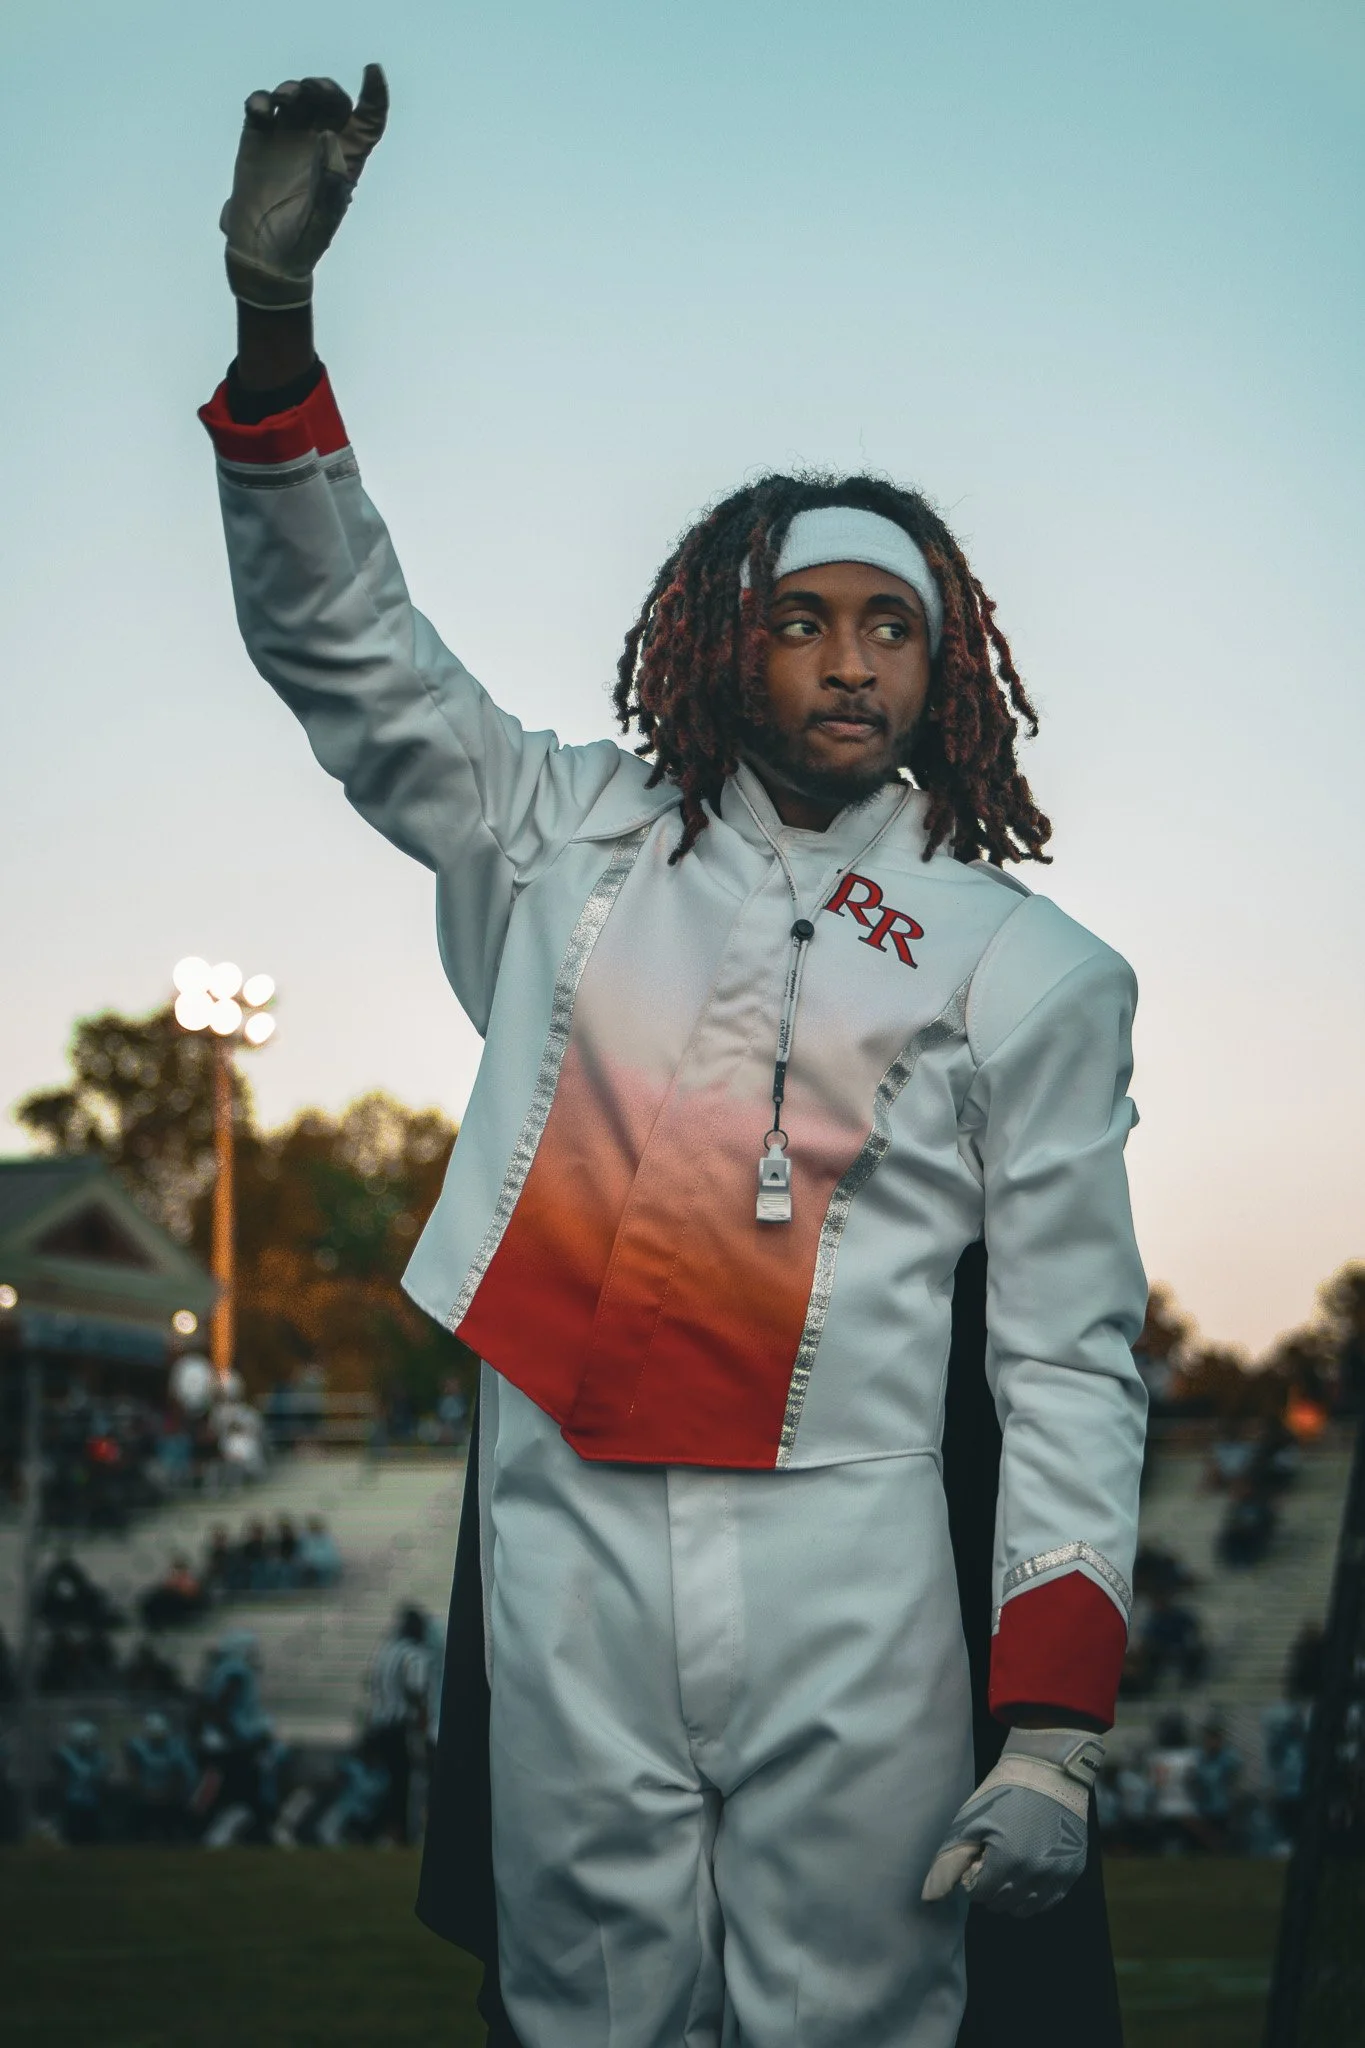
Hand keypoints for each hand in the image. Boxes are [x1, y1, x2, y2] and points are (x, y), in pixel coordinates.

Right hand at [220, 64, 388, 308]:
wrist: (264, 257)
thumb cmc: (301, 243)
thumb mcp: (324, 218)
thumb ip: (331, 180)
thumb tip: (330, 136)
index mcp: (345, 160)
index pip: (368, 120)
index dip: (374, 94)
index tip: (372, 71)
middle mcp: (319, 144)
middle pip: (330, 101)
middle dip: (324, 88)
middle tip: (312, 91)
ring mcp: (287, 139)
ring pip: (297, 98)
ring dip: (294, 90)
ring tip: (285, 101)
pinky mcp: (258, 140)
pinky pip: (260, 108)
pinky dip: (259, 100)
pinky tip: (260, 109)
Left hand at [920, 1727, 1102, 1917]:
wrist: (1048, 1771)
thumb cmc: (1004, 1792)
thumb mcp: (971, 1821)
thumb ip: (949, 1862)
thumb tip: (929, 1896)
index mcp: (1007, 1861)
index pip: (980, 1895)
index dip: (973, 1878)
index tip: (976, 1859)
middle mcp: (1035, 1874)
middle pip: (1002, 1904)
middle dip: (991, 1887)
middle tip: (991, 1861)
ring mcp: (1057, 1874)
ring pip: (1026, 1908)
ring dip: (1012, 1895)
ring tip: (1009, 1867)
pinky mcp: (1072, 1871)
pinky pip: (1049, 1901)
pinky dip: (1035, 1894)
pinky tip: (1027, 1873)